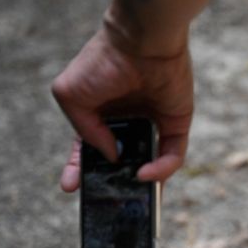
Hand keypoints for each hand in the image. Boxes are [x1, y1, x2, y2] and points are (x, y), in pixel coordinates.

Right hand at [51, 25, 193, 191]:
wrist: (142, 43)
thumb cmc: (103, 63)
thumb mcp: (72, 95)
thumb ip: (84, 131)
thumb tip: (111, 157)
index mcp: (100, 114)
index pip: (89, 150)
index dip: (80, 170)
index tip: (70, 188)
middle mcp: (128, 122)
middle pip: (123, 163)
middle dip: (115, 185)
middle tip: (106, 204)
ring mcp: (154, 125)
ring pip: (152, 165)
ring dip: (144, 186)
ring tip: (134, 202)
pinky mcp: (178, 125)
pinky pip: (173, 156)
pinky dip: (162, 169)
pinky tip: (146, 174)